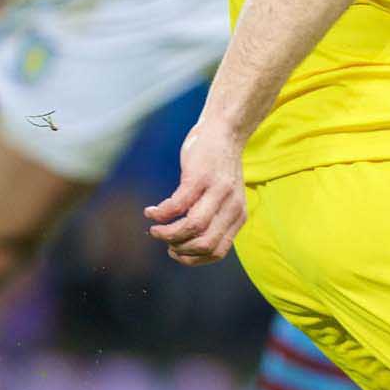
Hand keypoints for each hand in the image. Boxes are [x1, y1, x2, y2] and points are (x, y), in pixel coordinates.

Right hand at [145, 119, 247, 265]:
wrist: (225, 130)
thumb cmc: (219, 166)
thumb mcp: (226, 197)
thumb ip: (216, 217)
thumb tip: (188, 242)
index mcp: (238, 215)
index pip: (218, 251)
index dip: (194, 259)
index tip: (177, 253)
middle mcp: (231, 206)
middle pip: (205, 244)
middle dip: (180, 250)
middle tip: (166, 243)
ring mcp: (216, 191)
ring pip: (191, 227)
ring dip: (168, 234)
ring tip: (155, 229)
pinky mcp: (198, 177)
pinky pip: (176, 205)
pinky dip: (160, 213)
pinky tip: (151, 211)